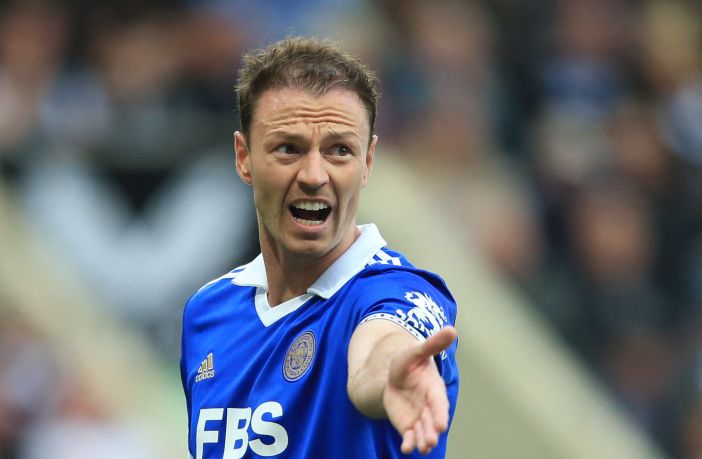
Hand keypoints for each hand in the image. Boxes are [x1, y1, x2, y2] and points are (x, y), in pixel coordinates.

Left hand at [382, 326, 456, 454]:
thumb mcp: (417, 351)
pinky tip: (406, 449)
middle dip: (432, 431)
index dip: (439, 413)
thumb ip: (433, 344)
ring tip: (422, 448)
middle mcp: (429, 406)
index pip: (439, 403)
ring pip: (423, 432)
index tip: (441, 424)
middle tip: (431, 441)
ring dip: (423, 440)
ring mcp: (419, 417)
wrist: (394, 374)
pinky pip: (410, 437)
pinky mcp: (408, 425)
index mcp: (434, 389)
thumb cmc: (409, 361)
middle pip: (432, 421)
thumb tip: (451, 329)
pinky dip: (409, 443)